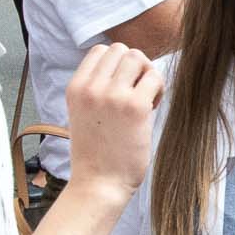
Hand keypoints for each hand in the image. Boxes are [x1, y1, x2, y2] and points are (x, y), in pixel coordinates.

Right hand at [64, 43, 161, 193]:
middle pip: (121, 49)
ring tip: (145, 99)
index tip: (121, 88)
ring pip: (138, 57)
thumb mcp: (83, 114)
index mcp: (75, 88)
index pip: (100, 51)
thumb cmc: (96, 153)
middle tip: (137, 94)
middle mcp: (91, 87)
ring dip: (147, 74)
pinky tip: (152, 110)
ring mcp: (112, 95)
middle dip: (134, 67)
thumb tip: (126, 65)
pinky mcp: (135, 107)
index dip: (117, 65)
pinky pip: (155, 78)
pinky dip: (158, 90)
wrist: (99, 184)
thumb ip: (97, 89)